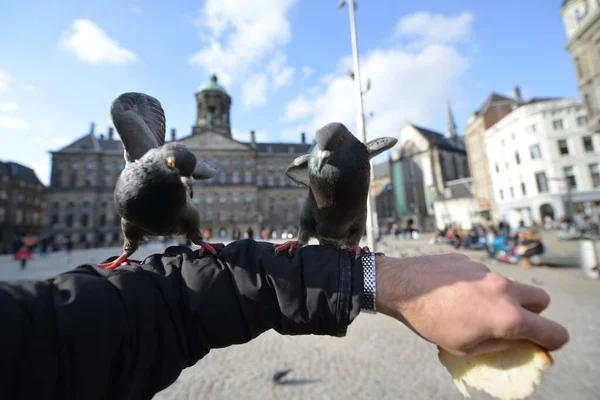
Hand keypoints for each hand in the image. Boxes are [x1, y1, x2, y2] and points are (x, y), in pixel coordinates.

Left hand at [374, 253, 568, 355]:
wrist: (401, 286)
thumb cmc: (430, 322)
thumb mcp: (465, 347)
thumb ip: (499, 345)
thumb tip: (517, 341)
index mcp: (507, 316)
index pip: (553, 331)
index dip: (552, 341)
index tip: (542, 343)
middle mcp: (503, 289)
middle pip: (541, 299)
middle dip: (534, 313)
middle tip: (513, 322)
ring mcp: (487, 270)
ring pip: (509, 285)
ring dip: (501, 297)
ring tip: (470, 307)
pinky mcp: (470, 259)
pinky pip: (484, 275)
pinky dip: (477, 285)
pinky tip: (453, 292)